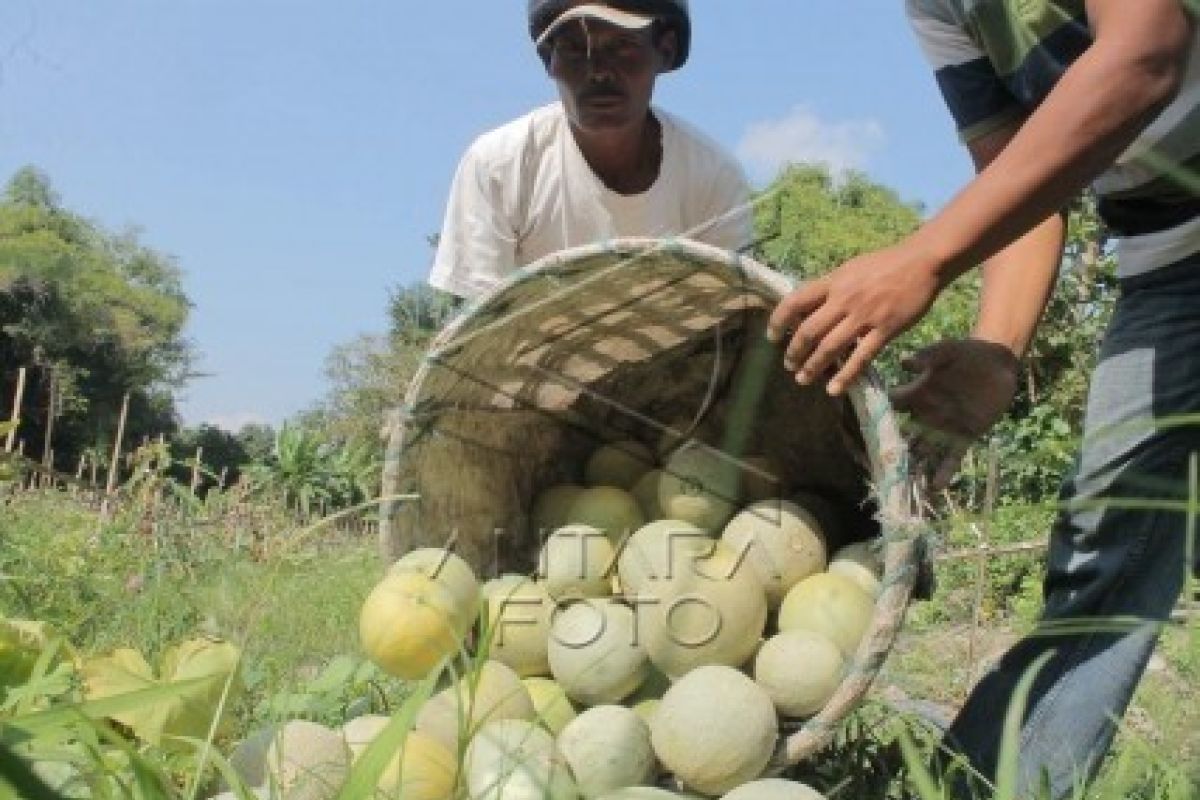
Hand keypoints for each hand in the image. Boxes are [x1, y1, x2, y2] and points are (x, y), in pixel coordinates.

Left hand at [766, 242, 944, 394]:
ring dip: (813, 367)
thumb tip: (807, 307)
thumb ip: (829, 288)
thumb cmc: (884, 264)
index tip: (771, 336)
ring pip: (830, 347)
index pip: (795, 301)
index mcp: (833, 282)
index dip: (778, 320)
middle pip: (809, 331)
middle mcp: (844, 300)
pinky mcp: (885, 330)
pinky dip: (845, 375)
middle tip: (789, 365)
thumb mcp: (850, 269)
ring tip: (803, 379)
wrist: (922, 262)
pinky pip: (861, 358)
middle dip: (794, 351)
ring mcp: (864, 316)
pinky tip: (834, 389)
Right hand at [890, 338, 1020, 490]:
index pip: (892, 406)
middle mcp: (925, 414)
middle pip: (903, 437)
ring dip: (915, 468)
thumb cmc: (967, 353)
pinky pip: (951, 458)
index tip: (865, 428)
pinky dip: (944, 473)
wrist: (997, 362)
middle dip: (892, 452)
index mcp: (917, 393)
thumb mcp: (946, 350)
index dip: (879, 415)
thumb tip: (903, 362)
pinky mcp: (964, 436)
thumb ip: (927, 357)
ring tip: (904, 487)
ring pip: (924, 452)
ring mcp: (944, 428)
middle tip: (880, 469)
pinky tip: (935, 487)